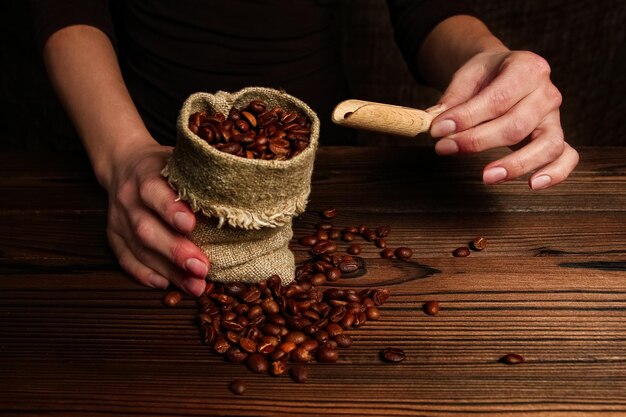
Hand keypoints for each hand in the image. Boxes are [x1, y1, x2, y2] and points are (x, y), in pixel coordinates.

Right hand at [105, 142, 209, 295]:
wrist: (124, 163)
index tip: (191, 225)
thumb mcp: (180, 160)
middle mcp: (128, 198)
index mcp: (145, 175)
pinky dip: (145, 274)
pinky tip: (166, 285)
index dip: (171, 210)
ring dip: (168, 270)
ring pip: (139, 249)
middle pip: (147, 229)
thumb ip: (201, 174)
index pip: (154, 192)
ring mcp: (119, 219)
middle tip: (201, 268)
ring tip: (194, 286)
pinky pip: (125, 259)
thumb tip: (240, 188)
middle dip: (175, 251)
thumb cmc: (164, 165)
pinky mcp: (114, 236)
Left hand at [429, 50, 578, 189]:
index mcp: (527, 68)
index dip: (467, 117)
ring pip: (547, 145)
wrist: (504, 74)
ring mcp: (555, 118)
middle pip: (517, 125)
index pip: (498, 99)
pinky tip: (532, 184)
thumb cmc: (486, 77)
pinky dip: (555, 173)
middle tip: (444, 149)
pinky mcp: (556, 137)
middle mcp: (547, 93)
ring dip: (516, 164)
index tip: (438, 130)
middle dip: (477, 141)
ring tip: (486, 177)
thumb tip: (435, 123)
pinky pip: (567, 157)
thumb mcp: (467, 76)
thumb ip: (452, 99)